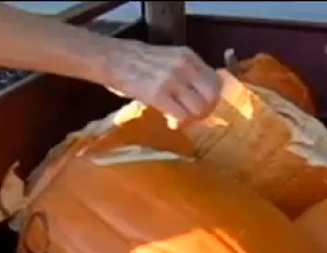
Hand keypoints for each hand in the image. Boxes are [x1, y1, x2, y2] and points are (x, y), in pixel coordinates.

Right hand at [104, 40, 222, 127]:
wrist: (111, 59)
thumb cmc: (135, 62)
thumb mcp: (167, 60)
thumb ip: (185, 75)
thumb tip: (197, 99)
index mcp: (188, 56)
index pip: (216, 80)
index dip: (212, 97)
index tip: (202, 106)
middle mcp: (184, 66)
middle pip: (212, 96)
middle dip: (206, 111)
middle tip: (195, 118)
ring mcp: (172, 80)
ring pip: (199, 108)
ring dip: (193, 119)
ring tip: (181, 120)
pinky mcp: (158, 94)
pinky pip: (181, 115)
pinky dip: (180, 123)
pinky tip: (172, 122)